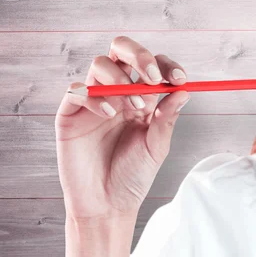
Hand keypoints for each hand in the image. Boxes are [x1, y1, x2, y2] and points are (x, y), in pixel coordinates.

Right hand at [55, 36, 189, 220]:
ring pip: (100, 64)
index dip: (166, 66)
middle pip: (122, 50)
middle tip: (153, 77)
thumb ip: (168, 117)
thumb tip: (184, 90)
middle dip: (140, 55)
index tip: (179, 79)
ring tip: (132, 108)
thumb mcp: (157, 146)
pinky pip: (77, 90)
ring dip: (121, 80)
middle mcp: (118, 92)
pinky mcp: (71, 114)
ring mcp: (93, 100)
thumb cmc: (133, 175)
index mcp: (143, 97)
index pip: (153, 66)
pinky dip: (94, 96)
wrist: (107, 205)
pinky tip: (108, 114)